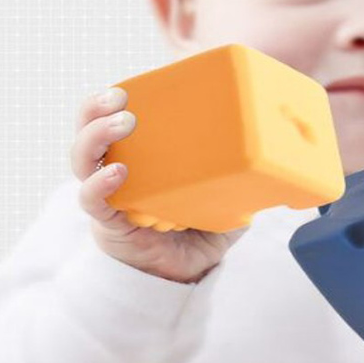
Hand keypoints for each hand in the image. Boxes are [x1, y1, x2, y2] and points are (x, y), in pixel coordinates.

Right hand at [70, 87, 248, 283]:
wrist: (182, 277)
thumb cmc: (199, 232)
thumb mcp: (226, 197)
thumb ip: (245, 177)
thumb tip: (280, 157)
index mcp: (142, 156)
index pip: (116, 118)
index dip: (114, 99)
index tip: (131, 84)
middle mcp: (117, 169)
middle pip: (89, 130)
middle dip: (95, 109)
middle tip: (118, 98)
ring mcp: (109, 194)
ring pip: (82, 159)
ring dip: (95, 136)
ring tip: (121, 124)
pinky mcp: (108, 222)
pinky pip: (92, 200)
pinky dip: (100, 185)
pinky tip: (117, 173)